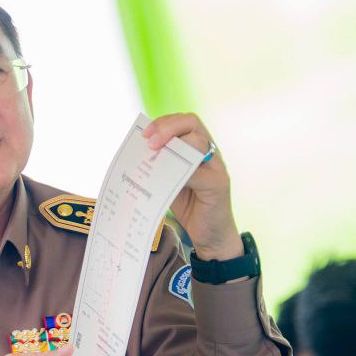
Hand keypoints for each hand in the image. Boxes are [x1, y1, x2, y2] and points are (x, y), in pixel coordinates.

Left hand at [144, 112, 242, 259]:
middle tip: (149, 143)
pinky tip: (166, 180)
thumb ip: (161, 166)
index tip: (145, 133)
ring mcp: (216, 166)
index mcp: (197, 147)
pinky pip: (199, 171)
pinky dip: (181, 172)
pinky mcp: (218, 184)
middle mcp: (209, 151)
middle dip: (167, 127)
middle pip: (191, 122)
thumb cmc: (190, 206)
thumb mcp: (170, 181)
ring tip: (155, 154)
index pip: (183, 120)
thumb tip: (137, 154)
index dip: (163, 121)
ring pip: (198, 141)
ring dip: (174, 144)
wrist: (209, 235)